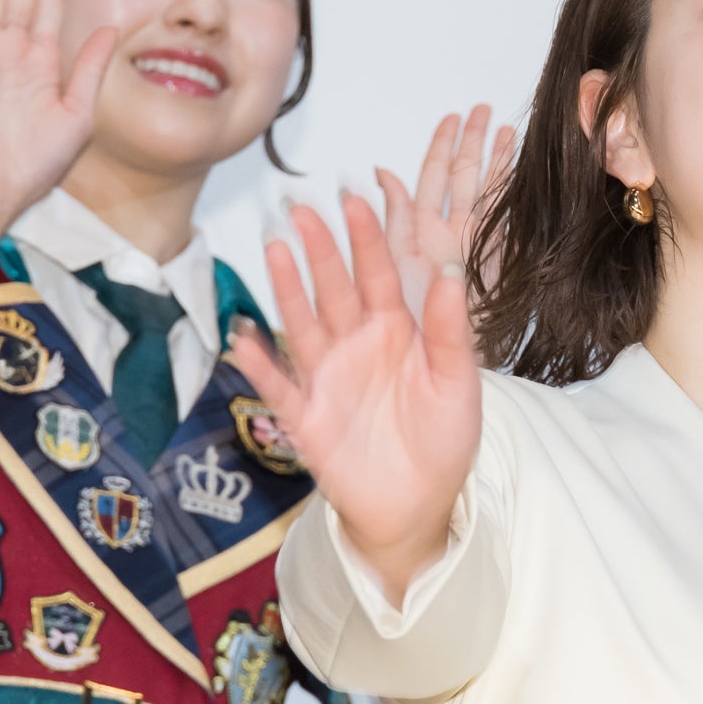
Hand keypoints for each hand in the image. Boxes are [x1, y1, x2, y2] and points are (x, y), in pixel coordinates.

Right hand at [233, 194, 481, 602]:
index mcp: (399, 333)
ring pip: (302, 325)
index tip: (356, 199)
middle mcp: (359, 347)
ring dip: (287, 289)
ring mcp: (329, 379)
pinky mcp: (307, 417)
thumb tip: (449, 270)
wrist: (420, 505)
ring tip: (274, 248)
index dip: (367, 239)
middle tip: (302, 207)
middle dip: (319, 249)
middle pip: (334, 289)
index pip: (380, 275)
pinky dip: (259, 364)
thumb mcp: (459, 382)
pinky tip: (243, 337)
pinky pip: (279, 386)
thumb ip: (451, 330)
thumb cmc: (443, 440)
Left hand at [376, 104, 515, 324]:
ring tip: (509, 132)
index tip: (453, 117)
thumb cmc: (411, 323)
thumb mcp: (395, 261)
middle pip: (464, 178)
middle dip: (474, 143)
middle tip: (483, 111)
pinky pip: (512, 222)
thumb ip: (394, 216)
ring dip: (499, 162)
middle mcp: (450, 234)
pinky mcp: (501, 265)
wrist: (442, 368)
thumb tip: (380, 172)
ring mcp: (478, 248)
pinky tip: (528, 177)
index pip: (433, 176)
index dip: (443, 146)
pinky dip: (520, 198)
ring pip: (490, 194)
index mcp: (421, 231)